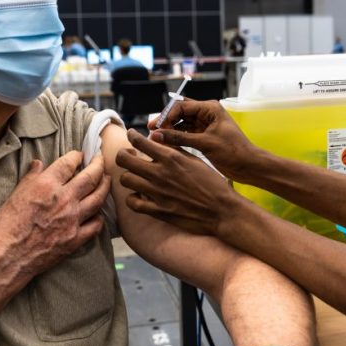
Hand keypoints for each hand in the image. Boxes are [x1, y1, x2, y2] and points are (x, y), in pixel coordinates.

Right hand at [0, 151, 110, 286]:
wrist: (4, 259)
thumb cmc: (3, 227)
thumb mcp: (14, 195)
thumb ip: (31, 178)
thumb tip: (39, 164)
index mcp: (46, 185)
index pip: (68, 163)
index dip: (76, 156)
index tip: (80, 154)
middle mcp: (63, 199)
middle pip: (91, 176)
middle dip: (99, 164)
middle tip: (101, 159)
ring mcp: (72, 220)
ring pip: (99, 198)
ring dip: (105, 186)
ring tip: (107, 180)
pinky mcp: (75, 239)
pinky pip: (96, 224)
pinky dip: (99, 216)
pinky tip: (98, 213)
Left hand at [115, 128, 243, 236]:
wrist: (221, 210)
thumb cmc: (212, 183)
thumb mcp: (195, 160)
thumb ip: (175, 150)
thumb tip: (158, 141)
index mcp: (171, 158)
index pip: (140, 141)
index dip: (132, 136)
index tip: (131, 135)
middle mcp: (160, 173)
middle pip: (124, 159)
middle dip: (123, 155)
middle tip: (129, 155)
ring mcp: (157, 193)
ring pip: (125, 180)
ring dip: (128, 176)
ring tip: (135, 175)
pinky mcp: (158, 210)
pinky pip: (132, 202)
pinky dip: (133, 198)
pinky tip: (139, 195)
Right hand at [147, 99, 262, 182]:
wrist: (249, 166)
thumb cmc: (234, 152)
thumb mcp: (205, 144)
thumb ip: (180, 138)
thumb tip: (157, 135)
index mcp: (210, 108)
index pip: (181, 106)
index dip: (166, 116)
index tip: (155, 127)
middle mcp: (207, 113)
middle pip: (180, 113)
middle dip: (166, 122)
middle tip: (152, 132)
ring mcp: (205, 125)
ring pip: (181, 124)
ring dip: (170, 131)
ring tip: (157, 140)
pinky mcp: (204, 136)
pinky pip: (186, 133)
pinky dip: (176, 138)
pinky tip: (167, 145)